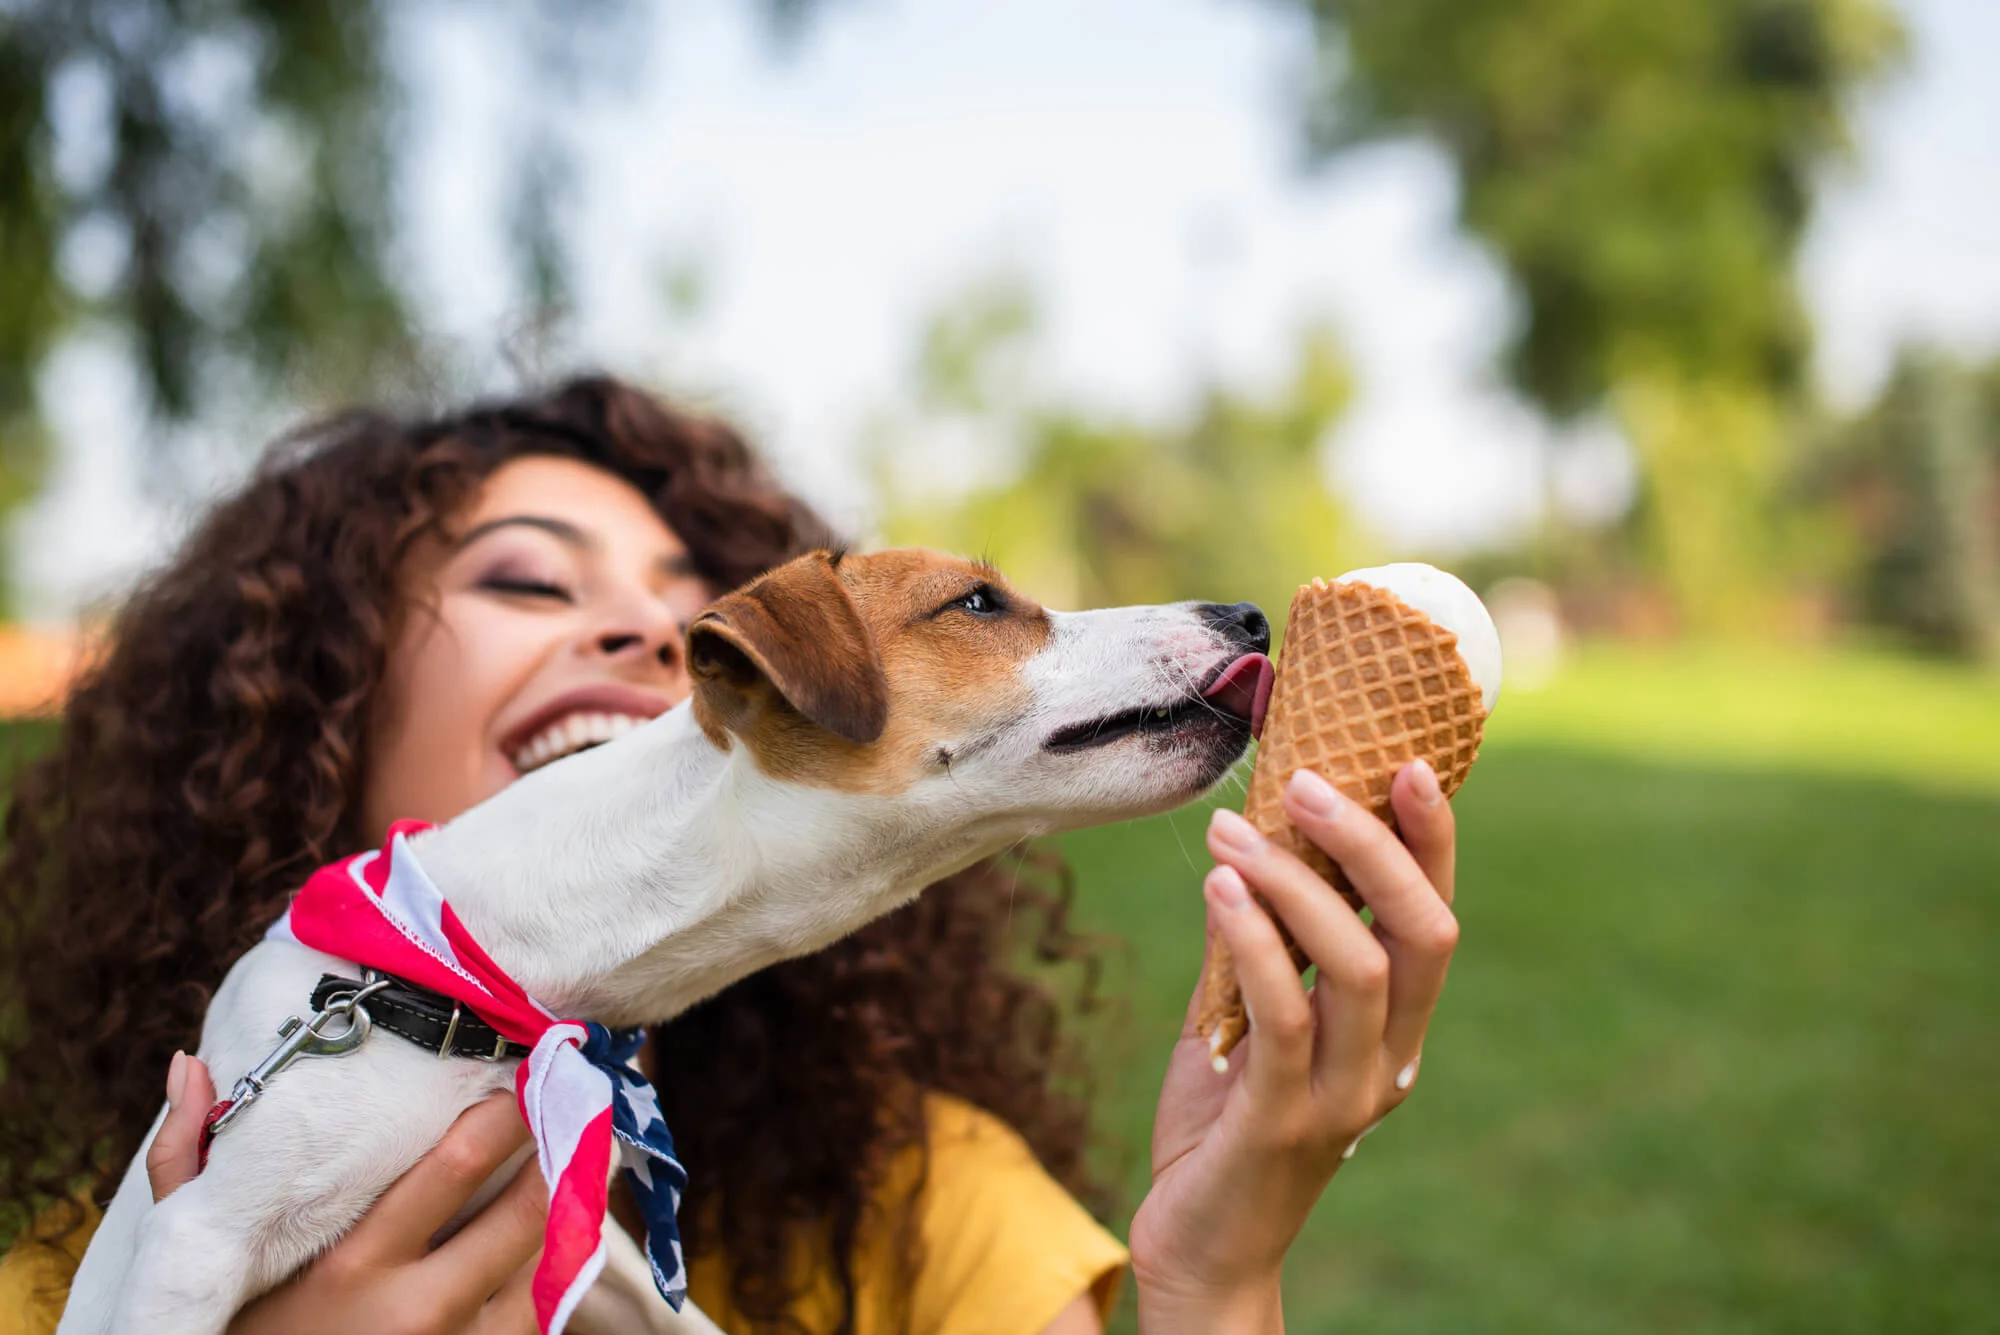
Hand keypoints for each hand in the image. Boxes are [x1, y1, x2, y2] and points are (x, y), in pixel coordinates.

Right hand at [150, 1058, 544, 1333]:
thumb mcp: (210, 1267)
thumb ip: (190, 1164)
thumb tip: (190, 1063)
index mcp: (350, 1264)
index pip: (454, 1165)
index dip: (505, 1111)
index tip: (528, 1072)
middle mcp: (415, 1308)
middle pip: (522, 1208)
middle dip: (562, 1146)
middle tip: (581, 1097)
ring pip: (547, 1260)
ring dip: (574, 1201)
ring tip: (593, 1149)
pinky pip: (544, 1310)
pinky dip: (561, 1262)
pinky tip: (570, 1223)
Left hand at [1128, 761, 1459, 1332]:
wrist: (1199, 1249)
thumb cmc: (1220, 1125)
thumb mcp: (1238, 1019)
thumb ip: (1254, 944)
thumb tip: (1241, 840)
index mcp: (1393, 1031)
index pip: (1433, 919)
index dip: (1431, 842)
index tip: (1405, 761)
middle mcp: (1389, 1060)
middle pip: (1422, 933)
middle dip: (1372, 845)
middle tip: (1305, 780)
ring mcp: (1344, 1096)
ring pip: (1356, 966)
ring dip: (1294, 883)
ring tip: (1230, 829)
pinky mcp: (1283, 1121)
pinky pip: (1284, 1015)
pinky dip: (1255, 940)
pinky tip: (1218, 890)